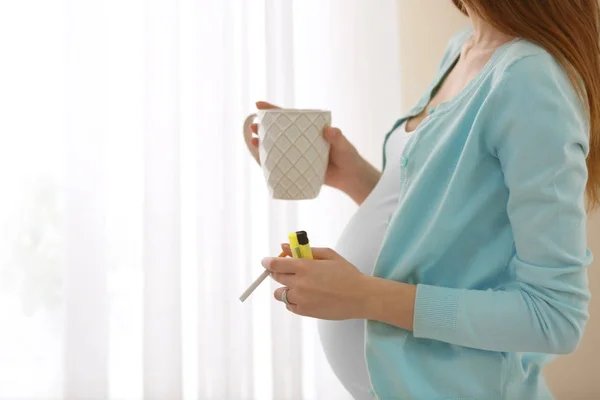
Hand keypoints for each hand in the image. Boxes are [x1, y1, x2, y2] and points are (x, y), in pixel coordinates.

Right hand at [250, 101, 368, 193]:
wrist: (351, 178)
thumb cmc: (348, 157)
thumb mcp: (344, 144)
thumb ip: (337, 137)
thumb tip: (330, 130)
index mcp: (309, 130)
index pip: (289, 117)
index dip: (273, 111)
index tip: (259, 105)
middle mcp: (300, 141)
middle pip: (278, 132)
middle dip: (263, 127)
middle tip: (252, 126)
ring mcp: (297, 155)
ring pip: (276, 148)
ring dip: (262, 145)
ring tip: (252, 141)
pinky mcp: (297, 168)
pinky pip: (280, 165)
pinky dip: (269, 163)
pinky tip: (260, 161)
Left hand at [262, 243, 369, 319]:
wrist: (360, 297)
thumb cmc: (347, 273)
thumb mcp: (329, 255)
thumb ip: (305, 250)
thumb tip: (284, 246)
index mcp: (304, 267)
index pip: (275, 264)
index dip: (268, 262)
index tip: (266, 261)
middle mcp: (299, 284)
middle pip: (277, 277)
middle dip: (279, 272)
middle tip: (288, 270)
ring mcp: (301, 299)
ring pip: (280, 294)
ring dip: (285, 288)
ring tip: (299, 285)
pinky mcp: (305, 312)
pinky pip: (289, 306)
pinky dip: (292, 300)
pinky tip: (304, 296)